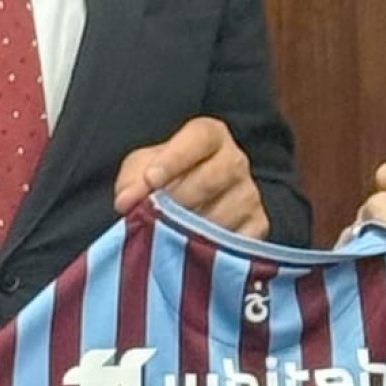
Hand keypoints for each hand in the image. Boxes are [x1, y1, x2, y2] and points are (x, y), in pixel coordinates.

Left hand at [113, 115, 265, 236]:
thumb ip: (131, 180)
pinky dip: (213, 247)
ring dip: (193, 227)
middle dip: (182, 197)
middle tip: (156, 214)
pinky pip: (238, 239)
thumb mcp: (140, 171)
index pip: (200, 138)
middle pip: (217, 174)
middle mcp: (235, 160)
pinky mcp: (258, 225)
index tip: (152, 180)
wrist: (185, 207)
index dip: (175, 158)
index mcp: (210, 135)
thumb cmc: (163, 181)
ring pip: (227, 211)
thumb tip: (127, 201)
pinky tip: (192, 249)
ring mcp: (249, 194)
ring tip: (169, 234)